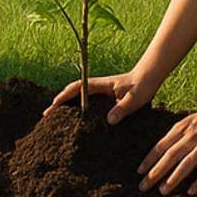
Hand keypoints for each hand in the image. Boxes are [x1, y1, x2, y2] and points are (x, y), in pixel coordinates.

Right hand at [43, 69, 157, 123]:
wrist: (150, 76)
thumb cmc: (142, 85)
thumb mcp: (134, 99)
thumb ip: (123, 108)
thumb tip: (109, 121)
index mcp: (101, 85)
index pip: (77, 88)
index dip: (64, 96)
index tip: (53, 105)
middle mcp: (98, 87)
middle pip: (73, 93)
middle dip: (59, 102)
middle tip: (46, 115)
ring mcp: (101, 92)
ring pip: (79, 97)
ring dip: (67, 105)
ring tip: (55, 119)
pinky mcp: (106, 97)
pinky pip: (87, 102)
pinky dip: (77, 108)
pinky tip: (77, 120)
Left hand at [139, 96, 196, 195]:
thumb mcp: (190, 120)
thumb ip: (177, 133)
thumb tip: (161, 148)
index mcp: (183, 127)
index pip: (162, 145)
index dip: (150, 159)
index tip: (140, 171)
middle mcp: (192, 136)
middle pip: (170, 156)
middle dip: (155, 172)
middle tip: (144, 186)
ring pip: (187, 163)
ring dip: (174, 178)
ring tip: (163, 191)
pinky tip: (191, 191)